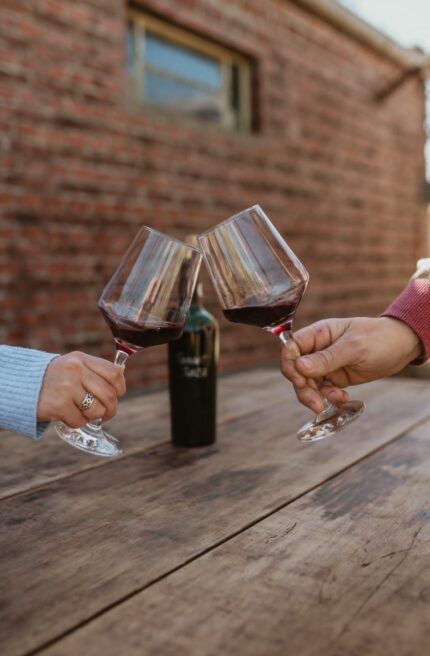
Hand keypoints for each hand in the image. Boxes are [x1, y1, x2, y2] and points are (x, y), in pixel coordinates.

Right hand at [37, 352, 125, 426]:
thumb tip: (120, 380)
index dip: (120, 387)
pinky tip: (69, 415)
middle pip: (109, 395)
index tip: (118, 394)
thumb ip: (95, 370)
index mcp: (81, 359)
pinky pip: (80, 421)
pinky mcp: (58, 405)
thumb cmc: (54, 377)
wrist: (22, 385)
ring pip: (97, 410)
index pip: (114, 373)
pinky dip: (78, 422)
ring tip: (84, 413)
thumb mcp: (73, 365)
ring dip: (94, 417)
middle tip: (106, 414)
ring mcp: (66, 387)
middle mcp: (75, 370)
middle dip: (111, 409)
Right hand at [281, 317, 420, 412]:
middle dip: (303, 388)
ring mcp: (325, 364)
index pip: (291, 348)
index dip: (290, 365)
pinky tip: (343, 398)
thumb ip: (326, 358)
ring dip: (316, 396)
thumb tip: (299, 367)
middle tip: (316, 403)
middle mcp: (317, 349)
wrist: (402, 347)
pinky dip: (329, 398)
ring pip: (307, 384)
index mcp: (318, 334)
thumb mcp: (353, 347)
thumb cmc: (379, 338)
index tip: (299, 380)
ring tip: (335, 400)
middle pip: (296, 370)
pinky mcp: (335, 377)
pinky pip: (323, 391)